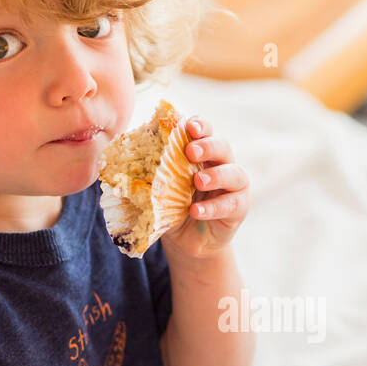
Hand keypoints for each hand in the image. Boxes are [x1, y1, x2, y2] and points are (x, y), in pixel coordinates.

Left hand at [160, 116, 249, 260]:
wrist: (185, 240)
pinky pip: (232, 204)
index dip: (200, 125)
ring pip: (235, 174)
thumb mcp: (161, 187)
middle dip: (209, 146)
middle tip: (191, 152)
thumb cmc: (173, 207)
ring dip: (216, 175)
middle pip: (223, 147)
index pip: (206, 132)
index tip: (189, 126)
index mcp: (202, 154)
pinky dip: (213, 207)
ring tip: (198, 181)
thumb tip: (128, 156)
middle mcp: (222, 165)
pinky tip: (196, 211)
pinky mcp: (238, 209)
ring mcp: (234, 187)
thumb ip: (154, 171)